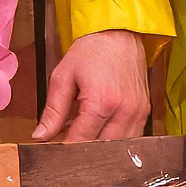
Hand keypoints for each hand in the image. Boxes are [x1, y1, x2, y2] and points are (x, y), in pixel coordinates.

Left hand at [31, 29, 151, 142]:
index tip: (52, 154)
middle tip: (65, 150)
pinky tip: (101, 135)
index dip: (64, 150)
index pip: (80, 141)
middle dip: (81, 154)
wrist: (120, 32)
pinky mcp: (145, 112)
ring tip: (84, 141)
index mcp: (101, 101)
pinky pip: (130, 139)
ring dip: (100, 150)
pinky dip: (114, 142)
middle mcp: (124, 111)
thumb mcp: (64, 76)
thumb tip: (41, 136)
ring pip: (117, 149)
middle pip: (100, 150)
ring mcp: (138, 113)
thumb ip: (53, 110)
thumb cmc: (92, 50)